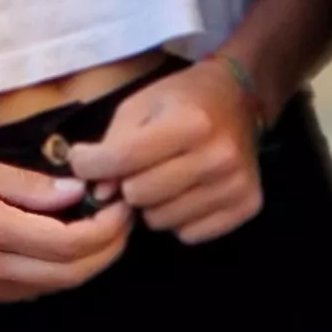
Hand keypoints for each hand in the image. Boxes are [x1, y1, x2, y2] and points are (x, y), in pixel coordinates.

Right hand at [0, 149, 130, 304]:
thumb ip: (23, 184)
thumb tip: (76, 194)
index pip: (67, 242)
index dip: (106, 227)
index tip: (121, 201)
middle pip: (69, 274)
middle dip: (108, 249)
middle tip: (123, 218)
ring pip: (52, 288)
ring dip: (86, 264)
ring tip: (99, 230)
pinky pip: (27, 292)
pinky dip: (55, 273)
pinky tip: (59, 247)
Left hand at [66, 60, 265, 242]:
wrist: (238, 98)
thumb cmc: (180, 100)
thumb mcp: (138, 106)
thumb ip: (112, 145)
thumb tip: (100, 192)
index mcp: (190, 122)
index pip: (122, 159)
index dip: (90, 163)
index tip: (84, 160)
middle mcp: (218, 156)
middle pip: (140, 194)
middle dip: (126, 183)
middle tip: (136, 168)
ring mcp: (236, 184)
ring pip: (161, 219)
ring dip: (152, 203)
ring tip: (162, 178)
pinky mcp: (247, 205)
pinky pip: (189, 234)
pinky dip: (178, 218)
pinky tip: (186, 192)